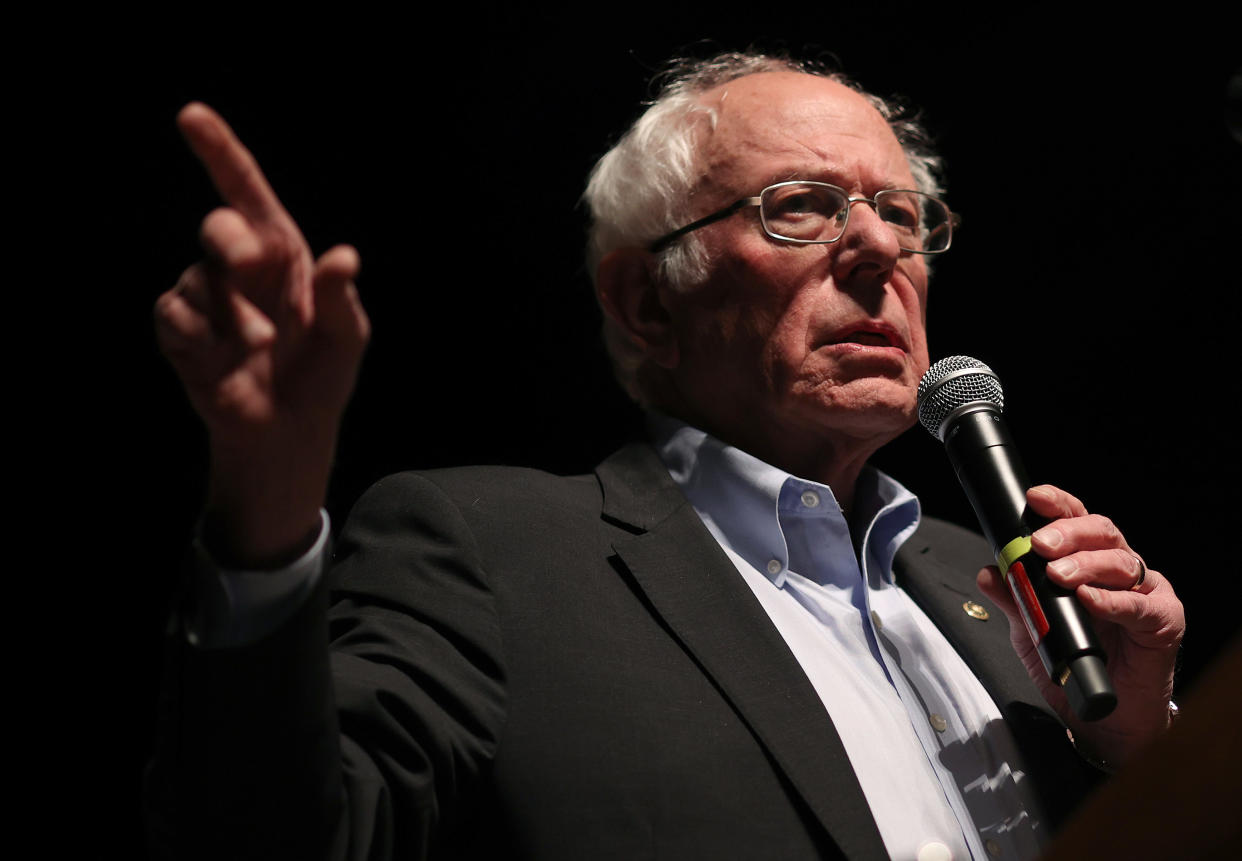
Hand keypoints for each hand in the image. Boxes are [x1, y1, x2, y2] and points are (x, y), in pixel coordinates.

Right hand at [154, 103, 369, 565]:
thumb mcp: (345, 338)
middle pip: (218, 228)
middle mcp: (240, 265)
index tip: (191, 115)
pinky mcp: (178, 328)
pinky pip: (174, 315)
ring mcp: (205, 294)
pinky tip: (222, 361)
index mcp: (283, 253)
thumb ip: (341, 298)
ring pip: (199, 281)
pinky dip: (201, 338)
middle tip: (248, 264)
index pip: (247, 192)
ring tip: (259, 347)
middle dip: (229, 243)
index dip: (219, 151)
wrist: (286, 431)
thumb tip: (346, 257)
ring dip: (231, 318)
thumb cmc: (322, 377)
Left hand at [977, 485, 1184, 767]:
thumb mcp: (1032, 628)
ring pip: (1121, 563)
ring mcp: (1145, 593)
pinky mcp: (1164, 622)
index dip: (1058, 505)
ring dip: (1085, 565)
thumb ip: (1014, 599)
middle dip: (1068, 533)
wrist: (1104, 715)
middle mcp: (1119, 570)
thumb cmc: (1074, 661)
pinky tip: (1090, 600)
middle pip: (1101, 533)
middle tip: (1040, 544)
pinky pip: (1141, 606)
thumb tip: (988, 573)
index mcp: (1089, 561)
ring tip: (1057, 575)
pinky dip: (1114, 601)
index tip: (1034, 498)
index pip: (1076, 521)